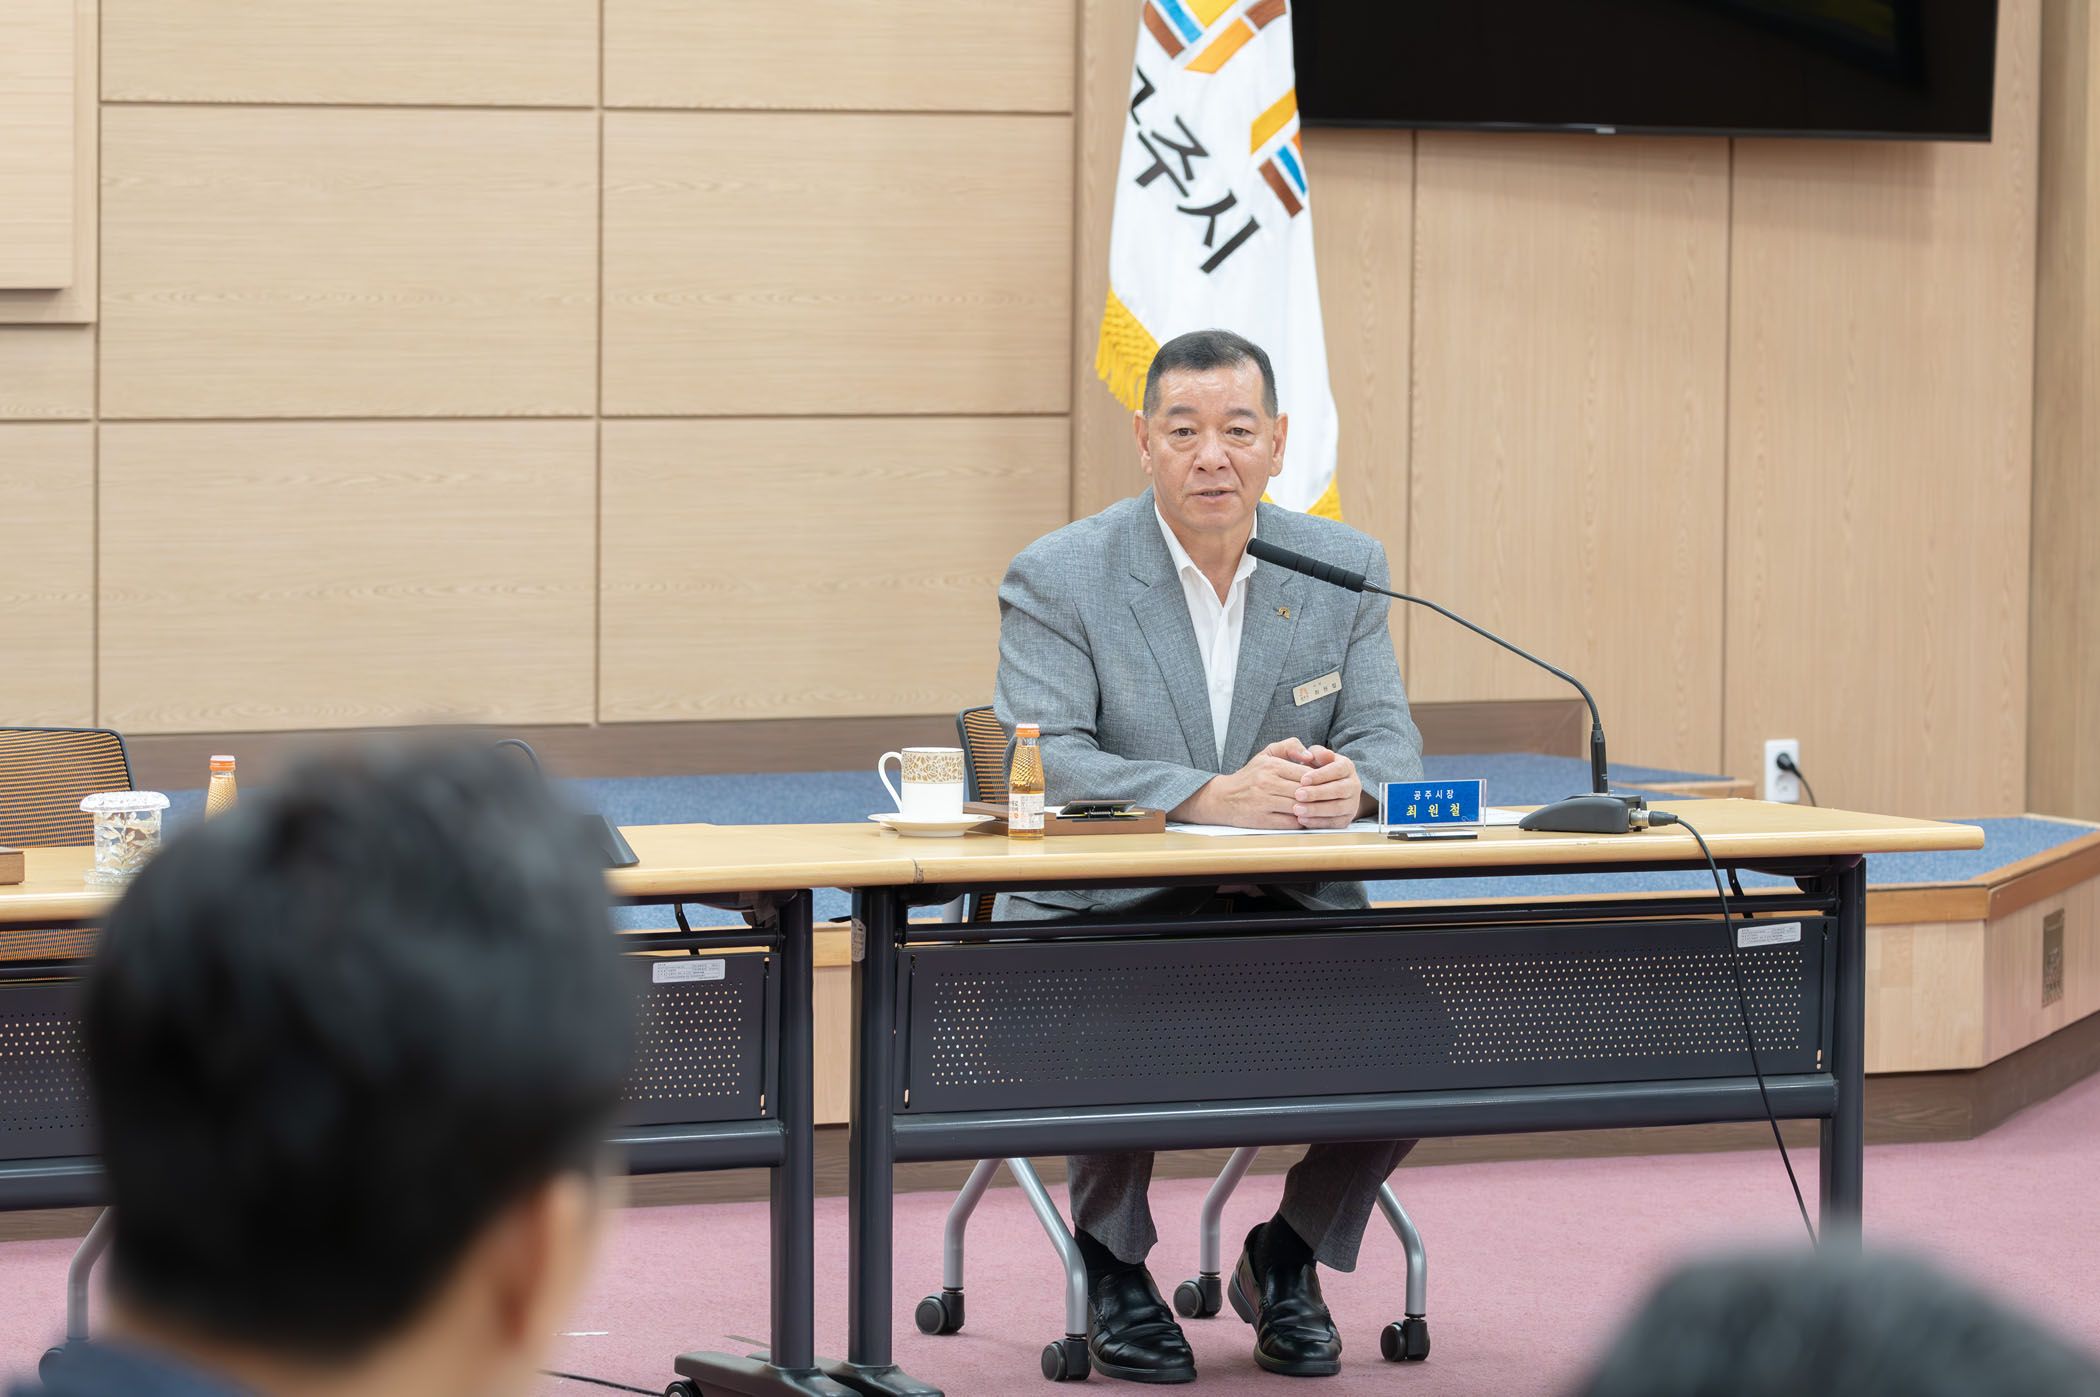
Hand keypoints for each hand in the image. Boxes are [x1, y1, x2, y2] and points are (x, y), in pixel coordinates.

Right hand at [1171, 738, 1313, 828]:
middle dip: (1319, 796)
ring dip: (1312, 810)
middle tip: (1329, 798)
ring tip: (1320, 809)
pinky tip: (1306, 818)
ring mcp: (1264, 802)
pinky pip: (1290, 822)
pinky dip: (1301, 821)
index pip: (1306, 774)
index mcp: (1271, 766)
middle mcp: (1267, 783)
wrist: (1223, 798)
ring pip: (1299, 807)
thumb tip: (1310, 755)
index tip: (1326, 783)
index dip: (1320, 780)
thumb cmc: (1251, 776)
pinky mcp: (1262, 820)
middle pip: (1305, 792)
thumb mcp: (1267, 754)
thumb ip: (1290, 746)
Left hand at [1292, 746, 1364, 828]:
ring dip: (1316, 810)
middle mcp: (1353, 785)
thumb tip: (1317, 754)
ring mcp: (1352, 804)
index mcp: (1347, 767)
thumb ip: (1315, 752)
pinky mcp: (1346, 819)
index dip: (1321, 775)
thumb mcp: (1314, 757)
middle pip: (1339, 790)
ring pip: (1337, 808)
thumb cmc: (1315, 769)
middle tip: (1298, 795)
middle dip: (1317, 793)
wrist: (1324, 789)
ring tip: (1297, 810)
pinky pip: (1334, 824)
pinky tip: (1303, 820)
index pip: (1337, 770)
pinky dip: (1318, 823)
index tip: (1303, 779)